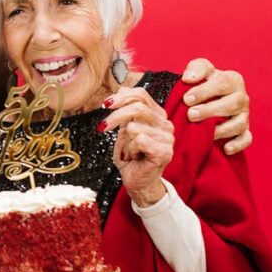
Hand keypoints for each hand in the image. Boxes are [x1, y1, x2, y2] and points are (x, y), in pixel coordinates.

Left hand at [98, 87, 173, 206]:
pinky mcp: (165, 152)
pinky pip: (139, 140)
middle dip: (115, 117)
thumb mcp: (124, 130)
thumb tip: (120, 90)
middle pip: (137, 107)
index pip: (141, 94)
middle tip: (103, 127)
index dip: (121, 96)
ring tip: (129, 152)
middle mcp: (165, 124)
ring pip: (134, 127)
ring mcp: (168, 138)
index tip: (105, 104)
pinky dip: (130, 150)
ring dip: (125, 142)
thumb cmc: (130, 157)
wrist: (136, 181)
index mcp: (157, 116)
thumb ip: (125, 111)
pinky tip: (134, 157)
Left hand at [181, 58, 251, 154]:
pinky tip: (225, 148)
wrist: (205, 99)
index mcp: (233, 80)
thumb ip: (195, 69)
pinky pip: (246, 139)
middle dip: (210, 111)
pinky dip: (238, 144)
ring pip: (239, 124)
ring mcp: (244, 115)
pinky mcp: (244, 131)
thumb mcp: (199, 70)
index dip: (205, 91)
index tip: (186, 99)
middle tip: (191, 115)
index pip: (223, 84)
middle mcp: (241, 98)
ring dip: (221, 129)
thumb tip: (189, 78)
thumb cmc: (203, 83)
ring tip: (204, 133)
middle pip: (232, 105)